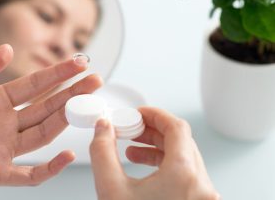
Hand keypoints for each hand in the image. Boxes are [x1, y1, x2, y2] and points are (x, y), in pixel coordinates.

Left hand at [0, 44, 101, 198]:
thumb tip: (8, 50)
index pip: (34, 85)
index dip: (57, 73)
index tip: (78, 62)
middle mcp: (5, 124)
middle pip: (46, 106)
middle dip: (71, 92)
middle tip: (94, 79)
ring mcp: (4, 148)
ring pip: (44, 132)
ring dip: (66, 119)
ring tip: (87, 102)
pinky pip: (30, 173)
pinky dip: (50, 168)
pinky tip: (66, 155)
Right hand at [89, 107, 219, 199]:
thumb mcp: (110, 189)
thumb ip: (102, 151)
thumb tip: (102, 128)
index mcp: (184, 174)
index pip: (176, 127)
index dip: (154, 114)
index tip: (137, 112)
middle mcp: (200, 184)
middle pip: (180, 141)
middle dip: (152, 131)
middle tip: (130, 128)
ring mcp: (202, 196)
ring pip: (183, 158)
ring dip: (157, 149)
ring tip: (131, 150)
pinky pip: (184, 174)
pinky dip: (164, 165)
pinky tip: (142, 168)